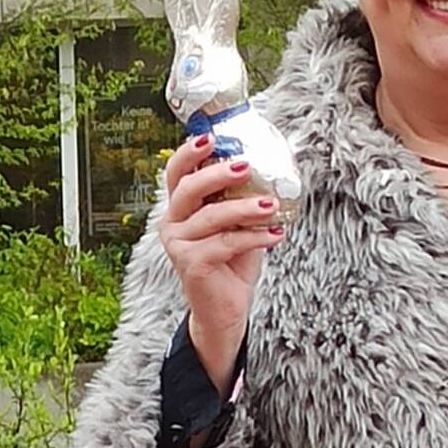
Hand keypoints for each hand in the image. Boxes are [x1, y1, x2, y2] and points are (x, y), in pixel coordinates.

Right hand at [159, 133, 284, 397]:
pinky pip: (225, 243)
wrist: (225, 310)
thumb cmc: (232, 260)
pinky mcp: (191, 265)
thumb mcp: (236, 223)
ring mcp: (178, 245)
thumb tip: (272, 167)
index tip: (210, 138)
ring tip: (272, 204)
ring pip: (211, 216)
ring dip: (245, 208)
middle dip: (217, 173)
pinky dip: (253, 237)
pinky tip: (275, 235)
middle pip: (188, 188)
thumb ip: (241, 198)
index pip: (176, 172)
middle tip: (245, 166)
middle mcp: (172, 222)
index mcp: (179, 207)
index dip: (189, 153)